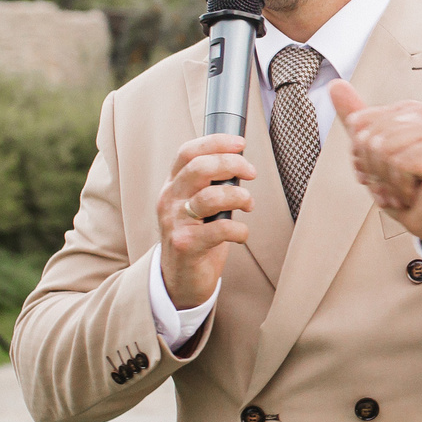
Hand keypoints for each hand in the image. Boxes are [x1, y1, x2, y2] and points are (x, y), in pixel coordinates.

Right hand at [158, 133, 257, 309]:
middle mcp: (169, 200)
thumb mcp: (196, 205)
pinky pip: (220, 229)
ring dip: (240, 196)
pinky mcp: (185, 245)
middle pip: (200, 168)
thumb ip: (209, 184)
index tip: (240, 143)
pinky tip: (242, 234)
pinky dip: (240, 230)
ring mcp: (175, 222)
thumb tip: (241, 162)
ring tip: (249, 204)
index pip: (187, 152)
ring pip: (211, 196)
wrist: (180, 279)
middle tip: (252, 173)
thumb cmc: (197, 237)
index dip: (215, 143)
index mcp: (172, 185)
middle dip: (232, 164)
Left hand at [327, 79, 421, 250]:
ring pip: (384, 150)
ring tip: (404, 191)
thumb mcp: (376, 154)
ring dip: (387, 182)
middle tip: (393, 185)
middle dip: (374, 171)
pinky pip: (400, 165)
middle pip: (370, 137)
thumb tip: (335, 85)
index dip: (362, 155)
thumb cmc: (412, 191)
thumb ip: (358, 119)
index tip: (381, 171)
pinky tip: (413, 194)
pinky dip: (400, 188)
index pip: (361, 124)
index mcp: (412, 110)